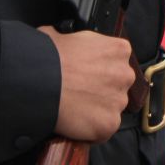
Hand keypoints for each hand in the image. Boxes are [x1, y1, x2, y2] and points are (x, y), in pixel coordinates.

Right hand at [38, 27, 135, 142]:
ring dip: (97, 108)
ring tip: (75, 107)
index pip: (116, 61)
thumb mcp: (60, 35)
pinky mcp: (109, 123)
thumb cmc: (48, 58)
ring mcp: (119, 100)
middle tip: (80, 91)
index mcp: (119, 49)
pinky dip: (92, 128)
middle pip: (117, 84)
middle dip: (102, 88)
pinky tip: (76, 121)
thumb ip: (71, 37)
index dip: (99, 68)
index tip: (86, 74)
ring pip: (111, 107)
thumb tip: (58, 35)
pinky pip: (103, 129)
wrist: (39, 83)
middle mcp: (125, 74)